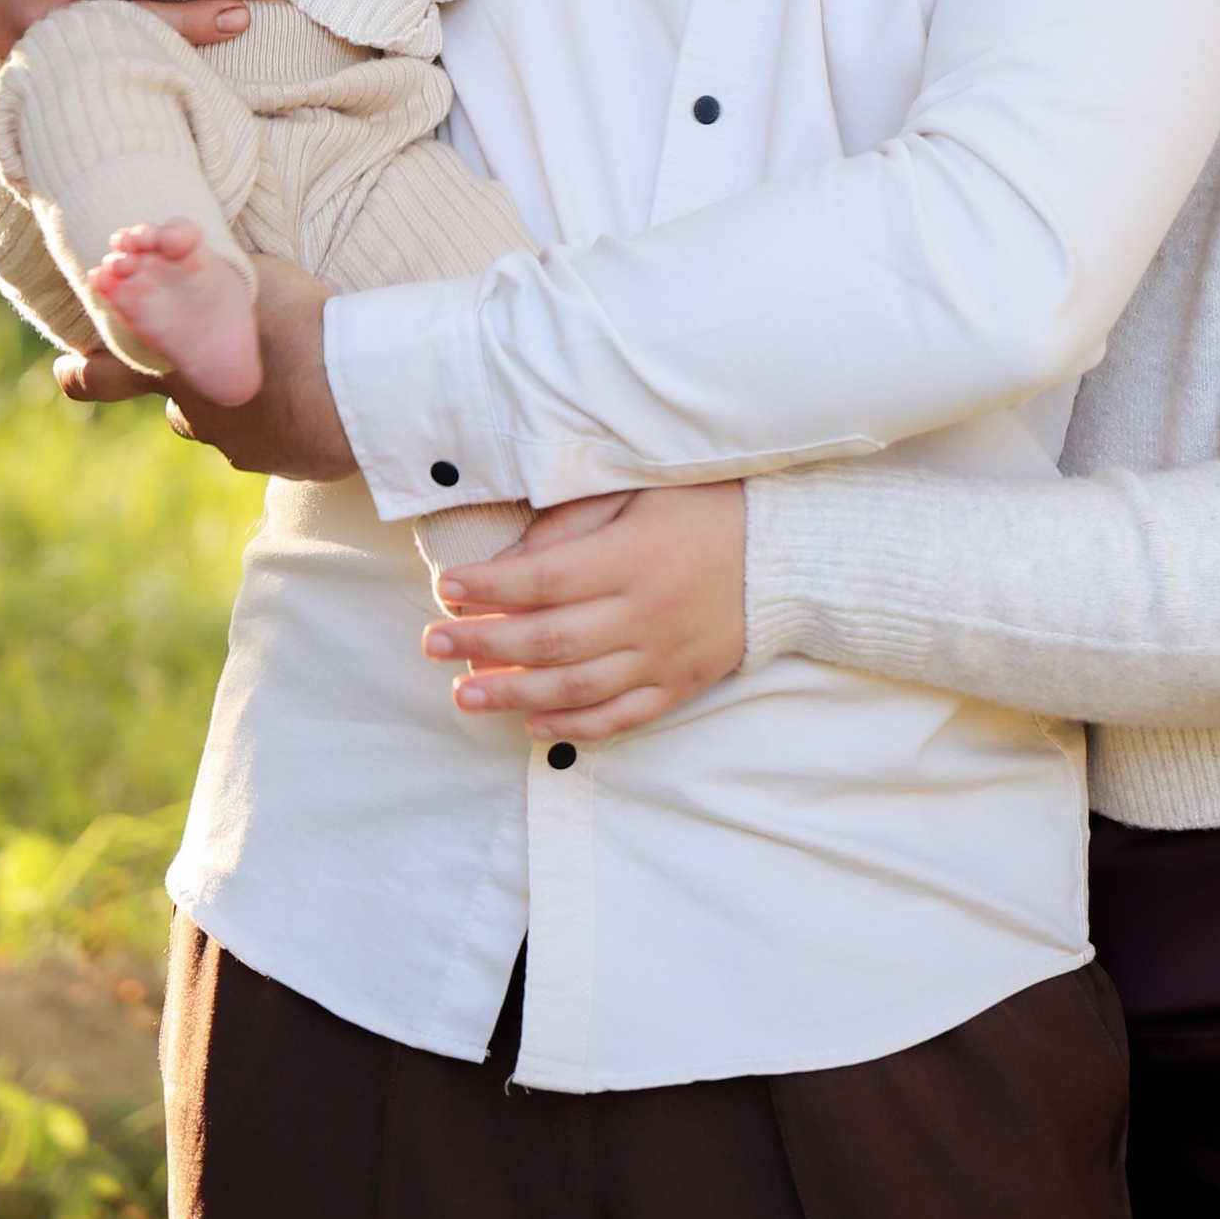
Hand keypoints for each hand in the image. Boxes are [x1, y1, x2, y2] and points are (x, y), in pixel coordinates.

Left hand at [52, 257, 355, 476]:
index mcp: (174, 367)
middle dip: (188, 392)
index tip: (67, 368)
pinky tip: (313, 403)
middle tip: (206, 378)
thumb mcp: (250, 280)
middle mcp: (195, 411)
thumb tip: (191, 248)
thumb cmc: (296, 326)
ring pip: (227, 426)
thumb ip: (216, 274)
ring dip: (244, 406)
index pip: (100, 376)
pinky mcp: (277, 463)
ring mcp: (235, 444)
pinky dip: (284, 423)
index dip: (79, 373)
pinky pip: (271, 441)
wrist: (349, 390)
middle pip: (176, 409)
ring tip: (287, 379)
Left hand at [423, 483, 745, 742]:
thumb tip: (514, 558)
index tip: (445, 588)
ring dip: (514, 695)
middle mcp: (646, 613)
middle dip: (483, 644)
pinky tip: (533, 726)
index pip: (544, 578)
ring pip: (577, 688)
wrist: (787, 553)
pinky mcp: (682, 684)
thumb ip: (577, 521)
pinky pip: (621, 717)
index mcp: (634, 557)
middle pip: (549, 639)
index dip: (489, 587)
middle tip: (432, 645)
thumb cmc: (708, 507)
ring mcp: (664, 656)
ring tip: (464, 696)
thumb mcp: (642, 490)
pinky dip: (575, 727)